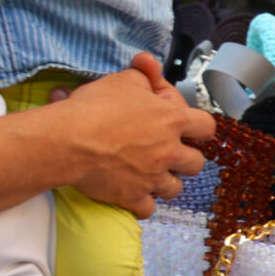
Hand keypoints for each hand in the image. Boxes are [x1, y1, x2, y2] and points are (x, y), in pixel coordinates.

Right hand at [52, 55, 213, 215]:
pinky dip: (143, 203)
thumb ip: (143, 75)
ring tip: (151, 174)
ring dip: (166, 182)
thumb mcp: (124, 80)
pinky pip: (149, 209)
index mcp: (172, 120)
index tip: (189, 130)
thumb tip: (149, 66)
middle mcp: (168, 151)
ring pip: (175, 188)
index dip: (199, 128)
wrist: (67, 139)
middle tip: (168, 154)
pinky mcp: (132, 197)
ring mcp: (152, 178)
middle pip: (196, 163)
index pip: (207, 127)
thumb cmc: (94, 107)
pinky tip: (134, 193)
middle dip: (185, 159)